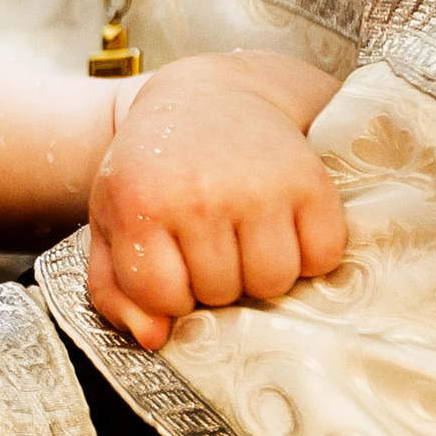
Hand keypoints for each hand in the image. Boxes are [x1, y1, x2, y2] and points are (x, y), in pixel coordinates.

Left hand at [87, 50, 345, 350]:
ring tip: (246, 234)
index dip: (171, 292)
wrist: (210, 96)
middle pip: (222, 295)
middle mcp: (199, 196)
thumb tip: (155, 339)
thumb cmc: (155, 168)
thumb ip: (114, 288)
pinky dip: (308, 254)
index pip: (164, 299)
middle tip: (212, 240)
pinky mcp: (310, 183)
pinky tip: (282, 225)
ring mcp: (258, 189)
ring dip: (262, 272)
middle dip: (216, 281)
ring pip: (273, 284)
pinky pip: (321, 259)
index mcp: (141, 204)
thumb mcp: (114, 219)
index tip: (174, 262)